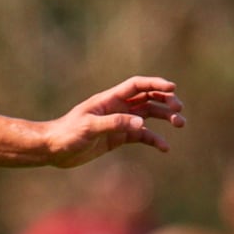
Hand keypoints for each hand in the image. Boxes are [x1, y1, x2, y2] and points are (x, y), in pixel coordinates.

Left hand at [34, 76, 185, 165]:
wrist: (53, 149)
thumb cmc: (67, 134)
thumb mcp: (90, 127)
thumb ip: (115, 124)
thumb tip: (142, 124)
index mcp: (109, 99)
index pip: (137, 86)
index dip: (155, 84)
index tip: (173, 88)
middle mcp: (116, 108)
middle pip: (147, 98)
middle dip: (165, 101)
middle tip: (179, 109)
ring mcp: (118, 122)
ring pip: (148, 116)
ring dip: (164, 117)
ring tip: (180, 123)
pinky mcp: (117, 137)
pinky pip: (141, 136)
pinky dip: (154, 139)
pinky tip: (165, 147)